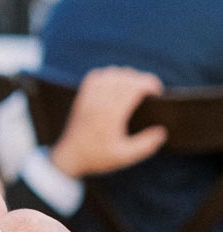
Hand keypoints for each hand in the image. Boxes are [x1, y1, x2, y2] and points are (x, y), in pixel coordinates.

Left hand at [50, 68, 166, 177]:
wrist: (70, 157)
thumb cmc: (98, 157)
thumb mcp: (125, 157)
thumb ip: (145, 145)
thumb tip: (162, 132)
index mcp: (111, 114)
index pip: (132, 87)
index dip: (148, 83)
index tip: (158, 90)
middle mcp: (99, 102)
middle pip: (124, 77)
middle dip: (141, 79)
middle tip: (151, 91)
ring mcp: (88, 97)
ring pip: (111, 74)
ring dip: (126, 76)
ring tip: (136, 87)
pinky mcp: (82, 97)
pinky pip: (96, 77)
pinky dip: (109, 75)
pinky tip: (116, 83)